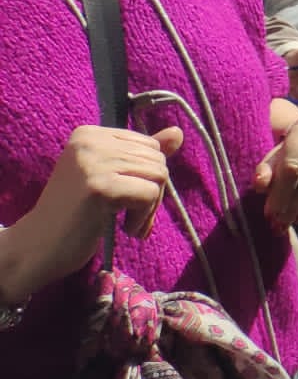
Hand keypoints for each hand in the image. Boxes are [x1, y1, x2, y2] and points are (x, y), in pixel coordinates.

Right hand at [4, 125, 183, 299]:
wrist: (37, 246)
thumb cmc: (75, 215)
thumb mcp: (110, 178)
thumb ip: (142, 155)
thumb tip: (178, 132)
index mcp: (90, 133)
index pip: (149, 145)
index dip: (147, 176)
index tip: (127, 199)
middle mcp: (90, 141)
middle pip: (157, 159)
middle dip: (152, 193)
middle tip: (130, 217)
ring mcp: (93, 162)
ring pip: (158, 176)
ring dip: (149, 208)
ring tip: (126, 224)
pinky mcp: (99, 187)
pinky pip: (150, 194)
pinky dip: (143, 217)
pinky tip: (124, 229)